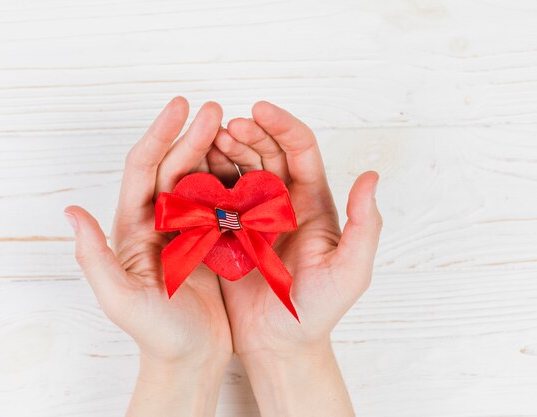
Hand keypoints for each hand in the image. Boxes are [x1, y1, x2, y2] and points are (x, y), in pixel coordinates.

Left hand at [64, 97, 231, 416]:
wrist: (190, 357)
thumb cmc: (156, 333)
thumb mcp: (120, 299)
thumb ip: (94, 257)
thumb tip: (71, 213)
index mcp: (133, 229)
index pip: (143, 172)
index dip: (158, 137)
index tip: (179, 107)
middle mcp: (158, 222)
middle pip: (173, 168)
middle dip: (192, 135)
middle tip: (216, 108)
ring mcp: (186, 229)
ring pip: (198, 180)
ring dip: (213, 152)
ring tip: (235, 127)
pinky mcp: (212, 241)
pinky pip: (221, 203)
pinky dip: (231, 180)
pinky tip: (247, 163)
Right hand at [210, 101, 381, 415]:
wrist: (280, 343)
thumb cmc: (318, 311)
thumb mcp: (350, 271)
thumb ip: (365, 225)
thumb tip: (371, 177)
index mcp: (312, 203)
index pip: (300, 150)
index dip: (281, 125)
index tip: (259, 110)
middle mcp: (283, 203)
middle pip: (267, 152)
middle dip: (248, 133)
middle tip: (227, 127)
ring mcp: (253, 216)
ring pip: (239, 169)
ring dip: (225, 151)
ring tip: (207, 141)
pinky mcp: (228, 232)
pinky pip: (216, 198)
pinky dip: (205, 178)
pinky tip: (193, 169)